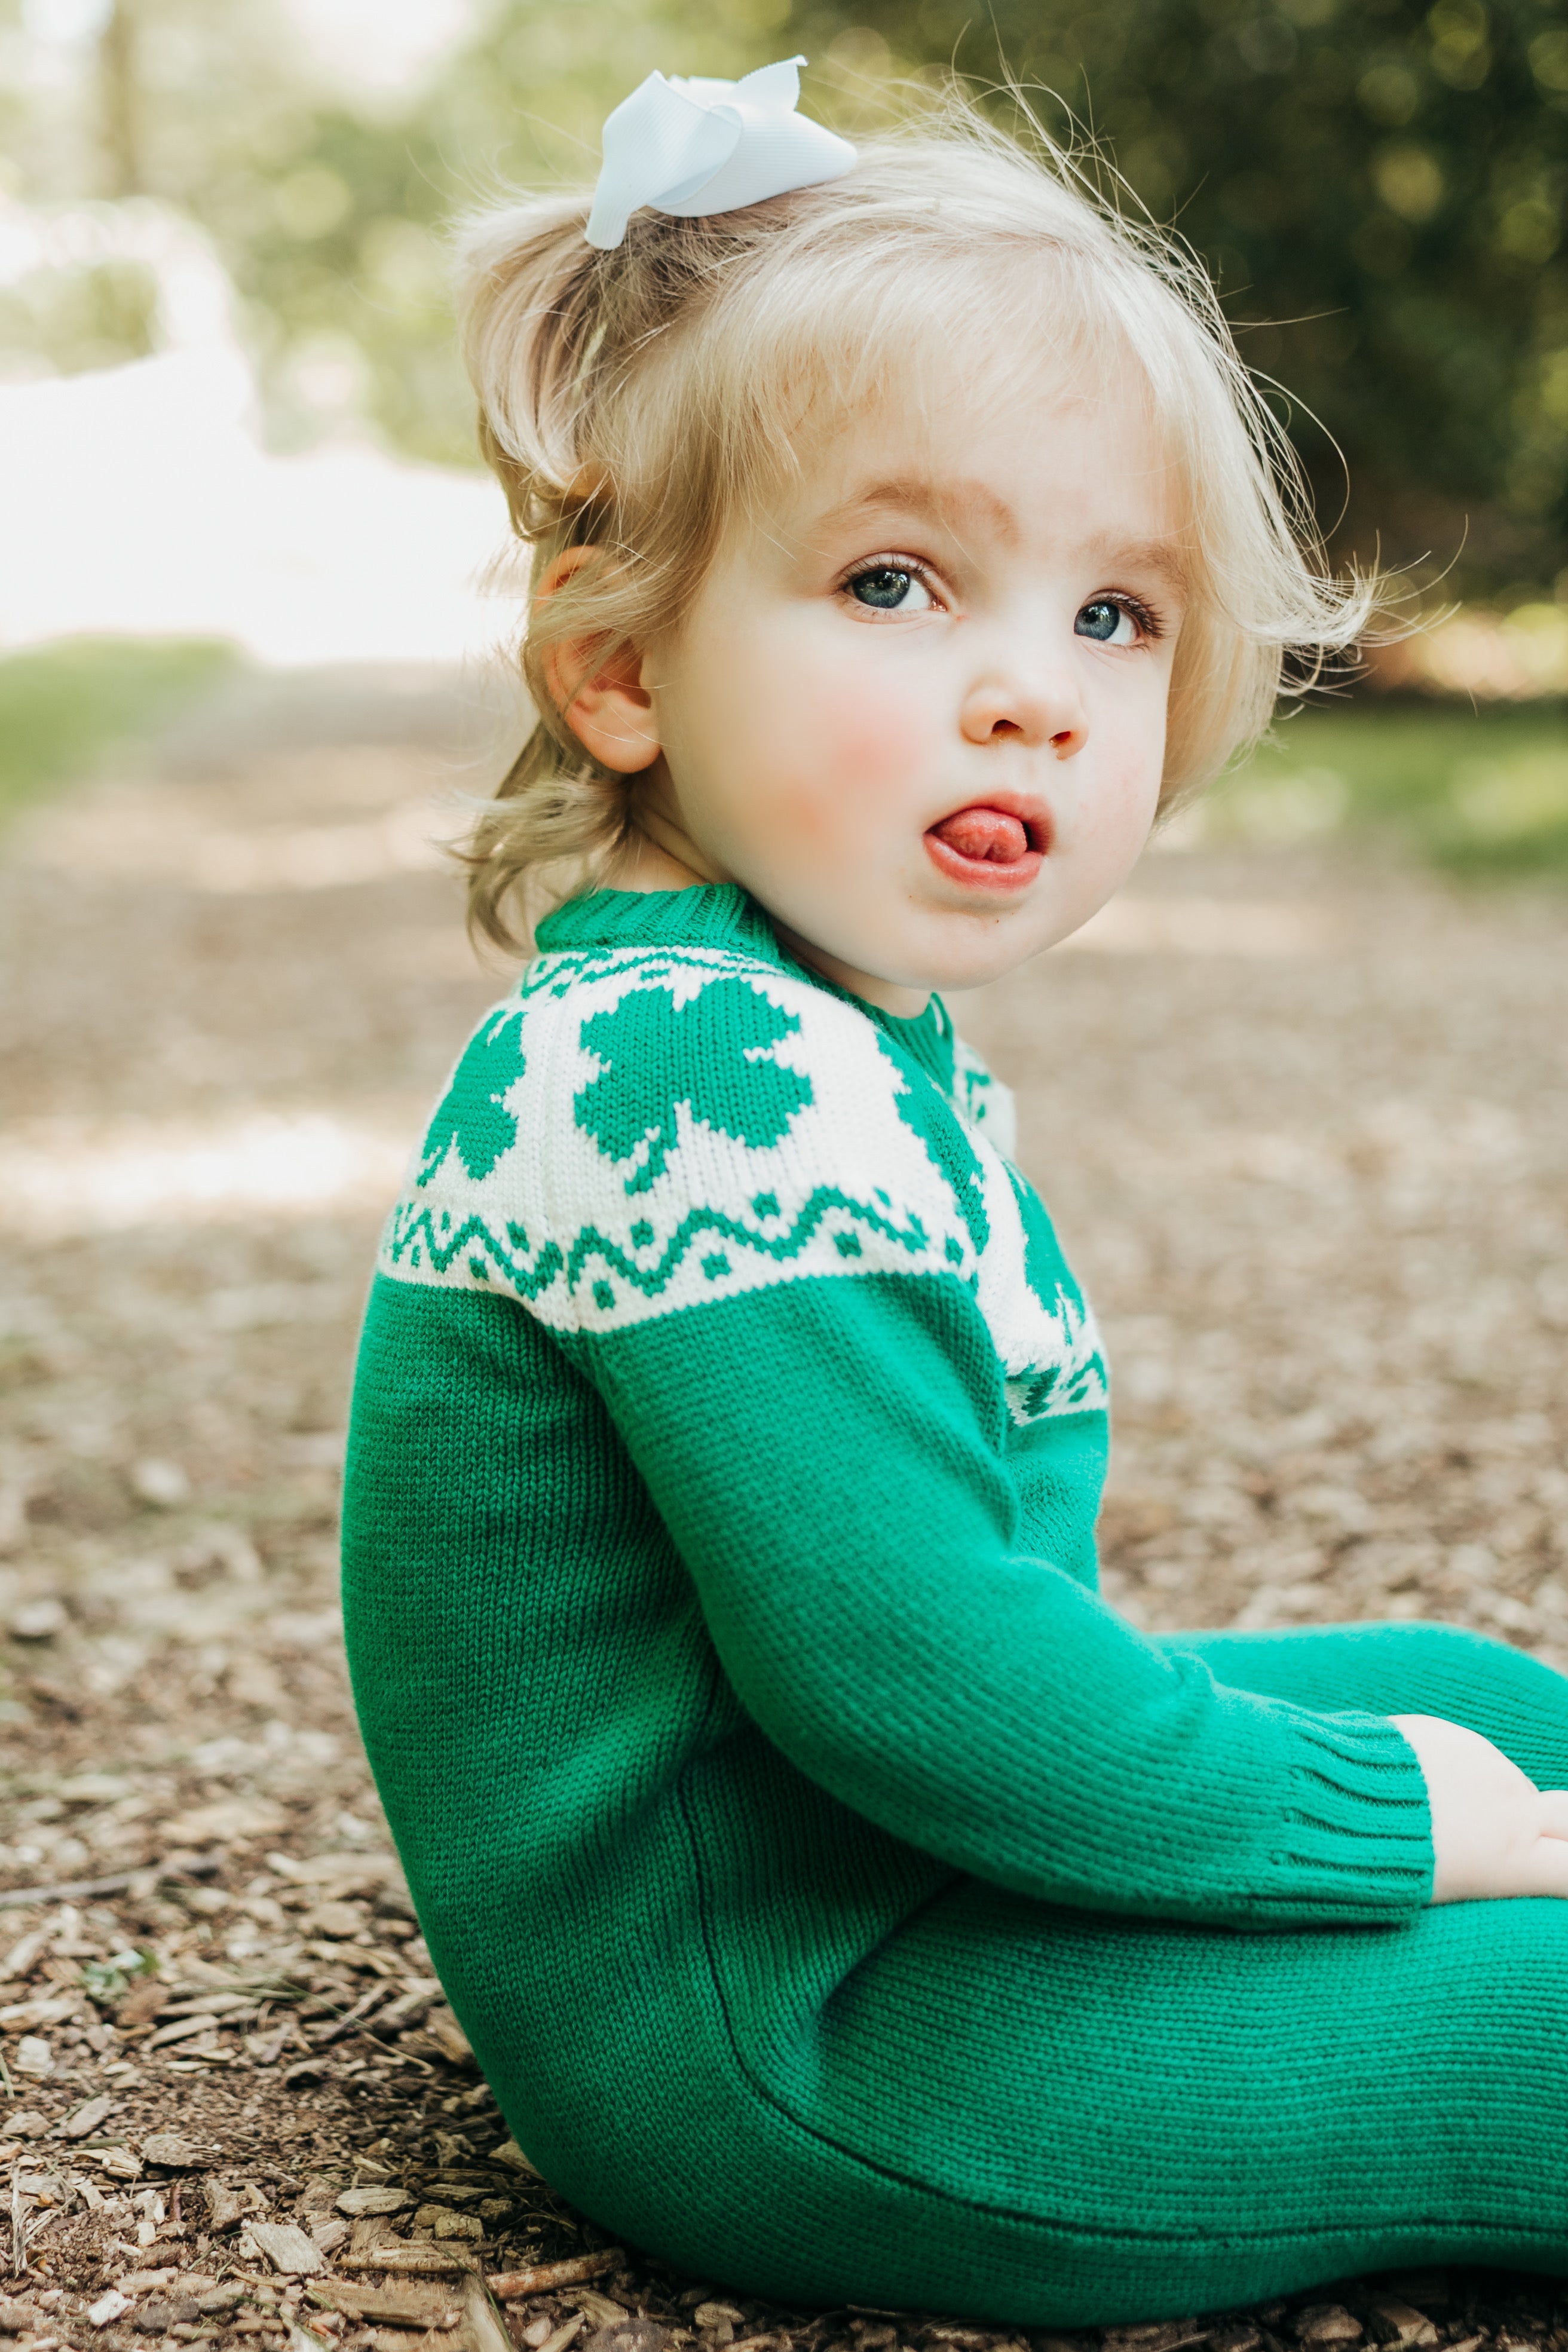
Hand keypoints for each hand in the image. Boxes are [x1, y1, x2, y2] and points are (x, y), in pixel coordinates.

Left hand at [1392, 1713, 1567, 1901]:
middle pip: (1566, 1816)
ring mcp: (1485, 1765)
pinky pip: (1472, 1759)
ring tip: (1445, 1819)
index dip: (1564, 1870)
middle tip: (1530, 1842)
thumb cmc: (1380, 1865)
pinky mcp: (1454, 1736)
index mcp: (1512, 1860)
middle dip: (1559, 1829)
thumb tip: (1508, 1868)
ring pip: (1511, 1786)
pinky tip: (1423, 1788)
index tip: (1552, 1873)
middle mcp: (1510, 1809)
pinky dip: (1459, 1774)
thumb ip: (1494, 1870)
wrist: (1333, 1805)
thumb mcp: (1449, 1889)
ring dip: (1494, 1801)